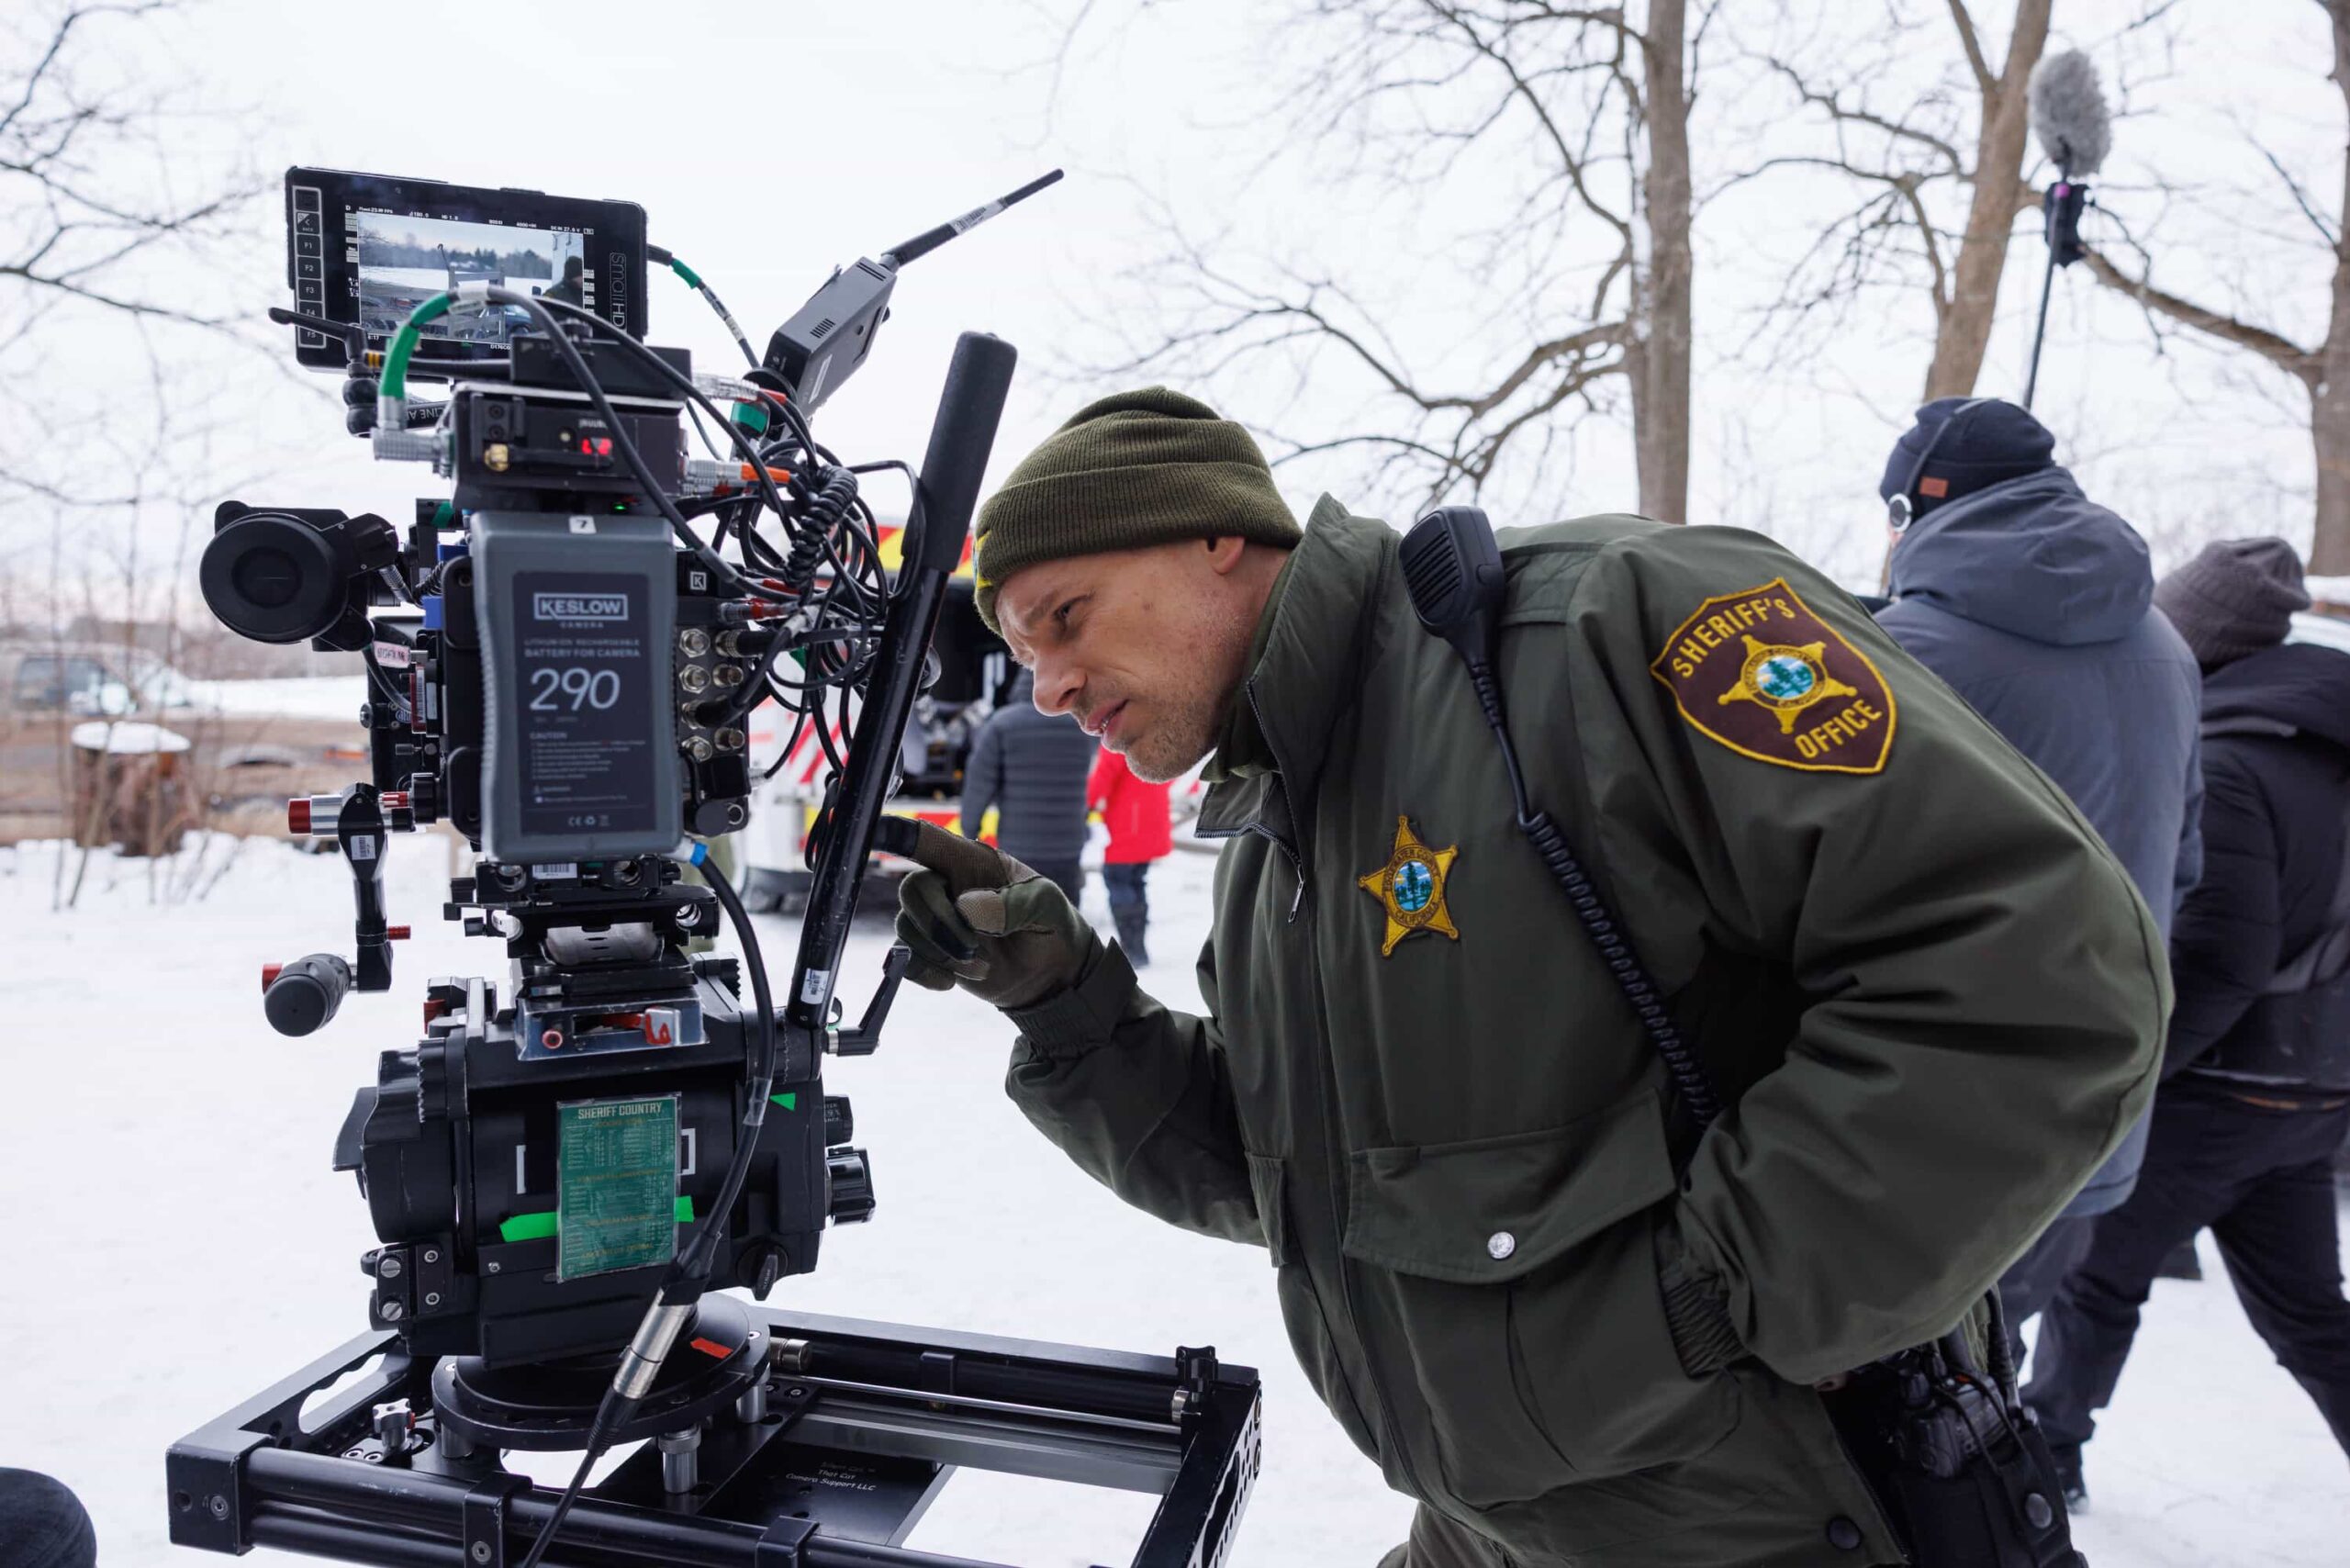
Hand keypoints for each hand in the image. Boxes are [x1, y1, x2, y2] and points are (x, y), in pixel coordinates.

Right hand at [891, 820, 1095, 1009]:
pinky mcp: (931, 951)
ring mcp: (936, 919)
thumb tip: (967, 907)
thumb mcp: (1047, 906)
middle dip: (940, 924)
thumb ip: (1014, 903)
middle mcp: (947, 885)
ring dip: (943, 954)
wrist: (1049, 972)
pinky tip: (953, 981)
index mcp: (972, 861)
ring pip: (908, 928)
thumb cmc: (1049, 923)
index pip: (927, 839)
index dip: (897, 833)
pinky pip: (906, 959)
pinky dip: (926, 973)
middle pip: (912, 890)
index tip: (876, 832)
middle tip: (975, 948)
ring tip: (982, 966)